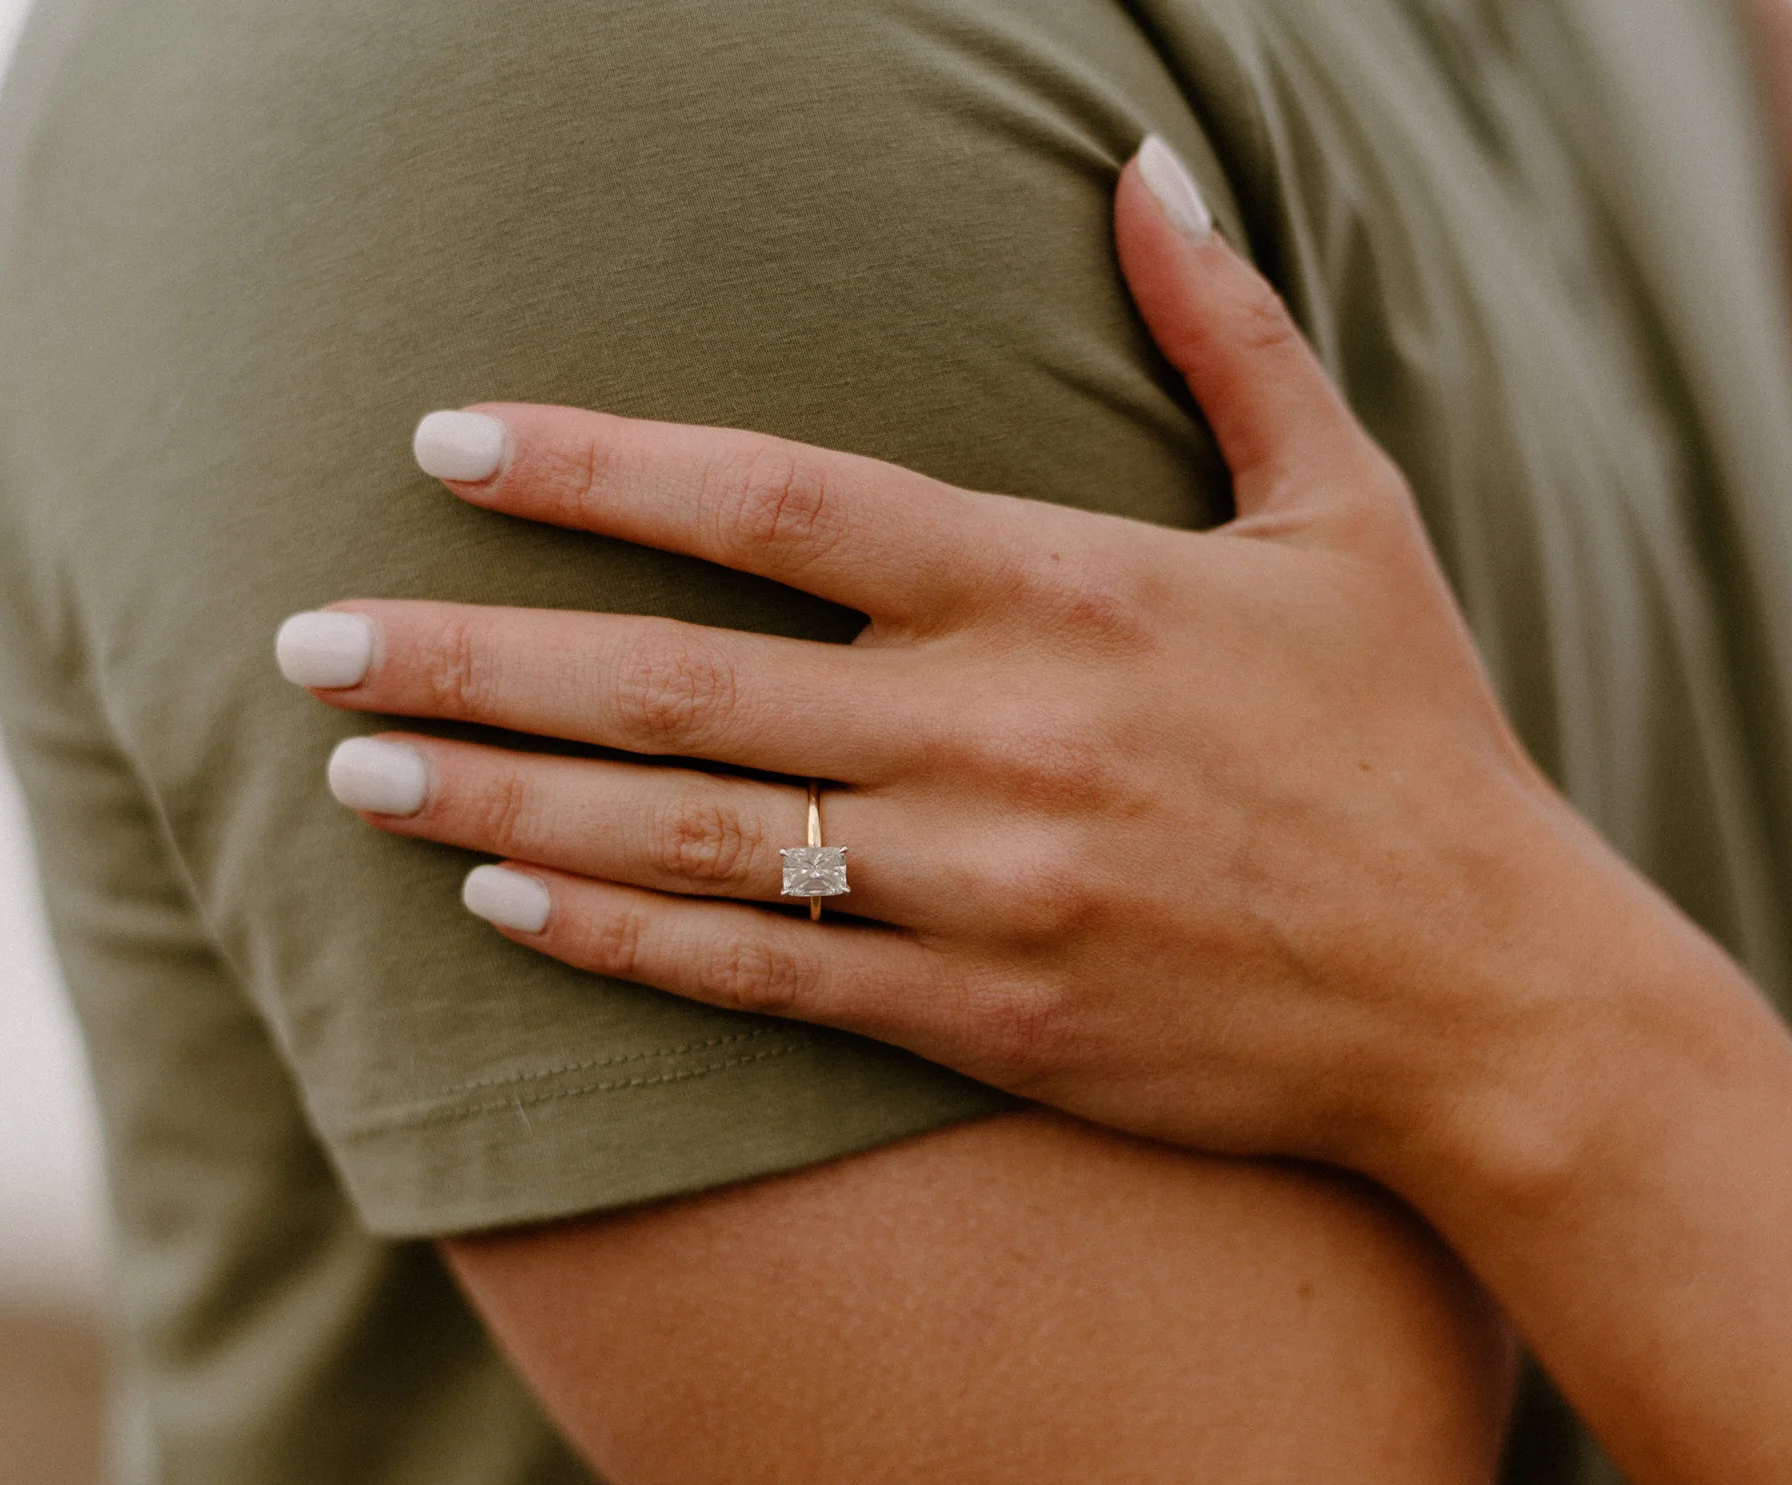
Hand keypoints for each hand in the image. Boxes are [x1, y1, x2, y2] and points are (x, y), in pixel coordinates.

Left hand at [276, 141, 1719, 1175]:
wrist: (1486, 999)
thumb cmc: (1413, 744)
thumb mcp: (1345, 512)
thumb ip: (1228, 336)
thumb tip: (1143, 161)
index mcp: (1069, 587)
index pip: (785, 499)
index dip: (602, 465)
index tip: (448, 439)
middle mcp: (1001, 733)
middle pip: (680, 677)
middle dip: (473, 651)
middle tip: (305, 634)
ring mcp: (987, 886)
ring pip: (692, 835)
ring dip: (504, 797)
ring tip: (352, 768)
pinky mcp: (991, 1017)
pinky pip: (767, 977)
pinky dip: (623, 940)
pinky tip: (502, 902)